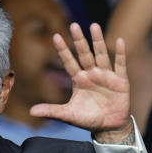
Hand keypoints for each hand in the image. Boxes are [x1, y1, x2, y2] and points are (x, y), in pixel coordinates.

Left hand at [30, 24, 132, 142]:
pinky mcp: (120, 81)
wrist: (109, 126)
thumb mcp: (68, 115)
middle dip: (79, 41)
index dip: (63, 50)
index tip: (55, 36)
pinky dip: (120, 53)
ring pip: (101, 55)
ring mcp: (106, 76)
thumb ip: (52, 111)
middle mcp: (91, 74)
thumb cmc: (88, 118)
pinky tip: (119, 40)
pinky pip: (120, 65)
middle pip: (84, 54)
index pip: (69, 62)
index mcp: (79, 80)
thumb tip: (31, 111)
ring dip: (98, 41)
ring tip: (94, 25)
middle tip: (73, 25)